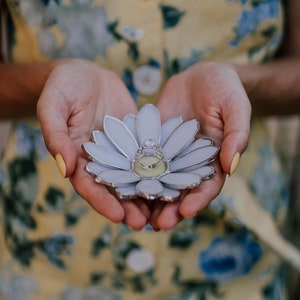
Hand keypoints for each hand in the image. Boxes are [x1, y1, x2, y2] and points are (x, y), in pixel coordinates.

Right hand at [37, 59, 150, 229]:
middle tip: (143, 223)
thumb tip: (63, 168)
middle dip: (127, 206)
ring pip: (133, 177)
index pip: (88, 185)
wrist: (85, 74)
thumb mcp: (53, 105)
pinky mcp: (135, 139)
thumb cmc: (64, 86)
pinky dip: (158, 169)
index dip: (101, 201)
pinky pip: (147, 156)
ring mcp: (119, 150)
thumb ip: (55, 134)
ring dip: (145, 195)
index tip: (117, 216)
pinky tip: (172, 180)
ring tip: (161, 211)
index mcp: (77, 157)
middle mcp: (100, 159)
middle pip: (113, 188)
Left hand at [150, 62, 250, 229]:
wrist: (201, 77)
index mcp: (213, 160)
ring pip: (159, 182)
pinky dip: (134, 175)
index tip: (186, 211)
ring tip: (137, 216)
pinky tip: (122, 186)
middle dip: (170, 209)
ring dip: (150, 200)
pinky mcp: (153, 143)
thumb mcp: (235, 108)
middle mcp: (190, 162)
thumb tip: (232, 166)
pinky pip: (143, 161)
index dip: (198, 199)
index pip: (207, 185)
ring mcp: (170, 154)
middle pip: (180, 191)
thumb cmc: (225, 90)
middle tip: (158, 225)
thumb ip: (236, 135)